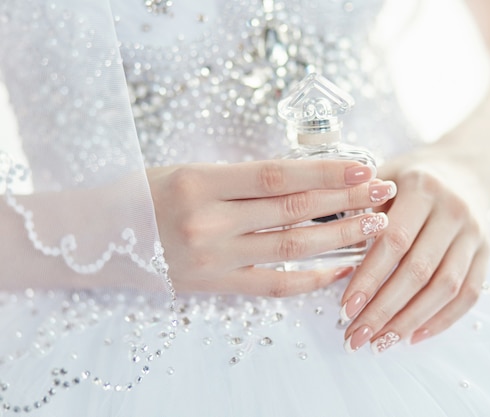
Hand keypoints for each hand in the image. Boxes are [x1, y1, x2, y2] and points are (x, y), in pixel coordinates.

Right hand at [147, 160, 395, 295]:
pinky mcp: (216, 286)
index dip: (324, 171)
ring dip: (339, 237)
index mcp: (199, 182)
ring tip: (374, 227)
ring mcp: (213, 259)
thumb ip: (241, 179)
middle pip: (292, 209)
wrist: (98, 238)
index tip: (362, 166)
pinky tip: (340, 268)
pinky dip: (311, 278)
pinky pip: (274, 284)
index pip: (276, 175)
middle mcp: (207, 222)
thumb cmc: (146, 195)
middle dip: (344, 201)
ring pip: (290, 247)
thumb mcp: (189, 171)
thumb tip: (305, 177)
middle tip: (383, 193)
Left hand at [341, 150, 489, 352]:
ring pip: (445, 287)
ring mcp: (475, 233)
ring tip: (379, 343)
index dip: (369, 278)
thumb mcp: (383, 175)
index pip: (394, 240)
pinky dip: (442, 320)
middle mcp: (453, 210)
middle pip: (419, 270)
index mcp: (422, 187)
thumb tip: (330, 245)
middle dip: (384, 309)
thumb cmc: (410, 176)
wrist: (463, 168)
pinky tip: (413, 336)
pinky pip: (470, 294)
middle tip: (356, 336)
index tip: (345, 308)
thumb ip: (359, 205)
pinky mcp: (487, 252)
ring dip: (410, 321)